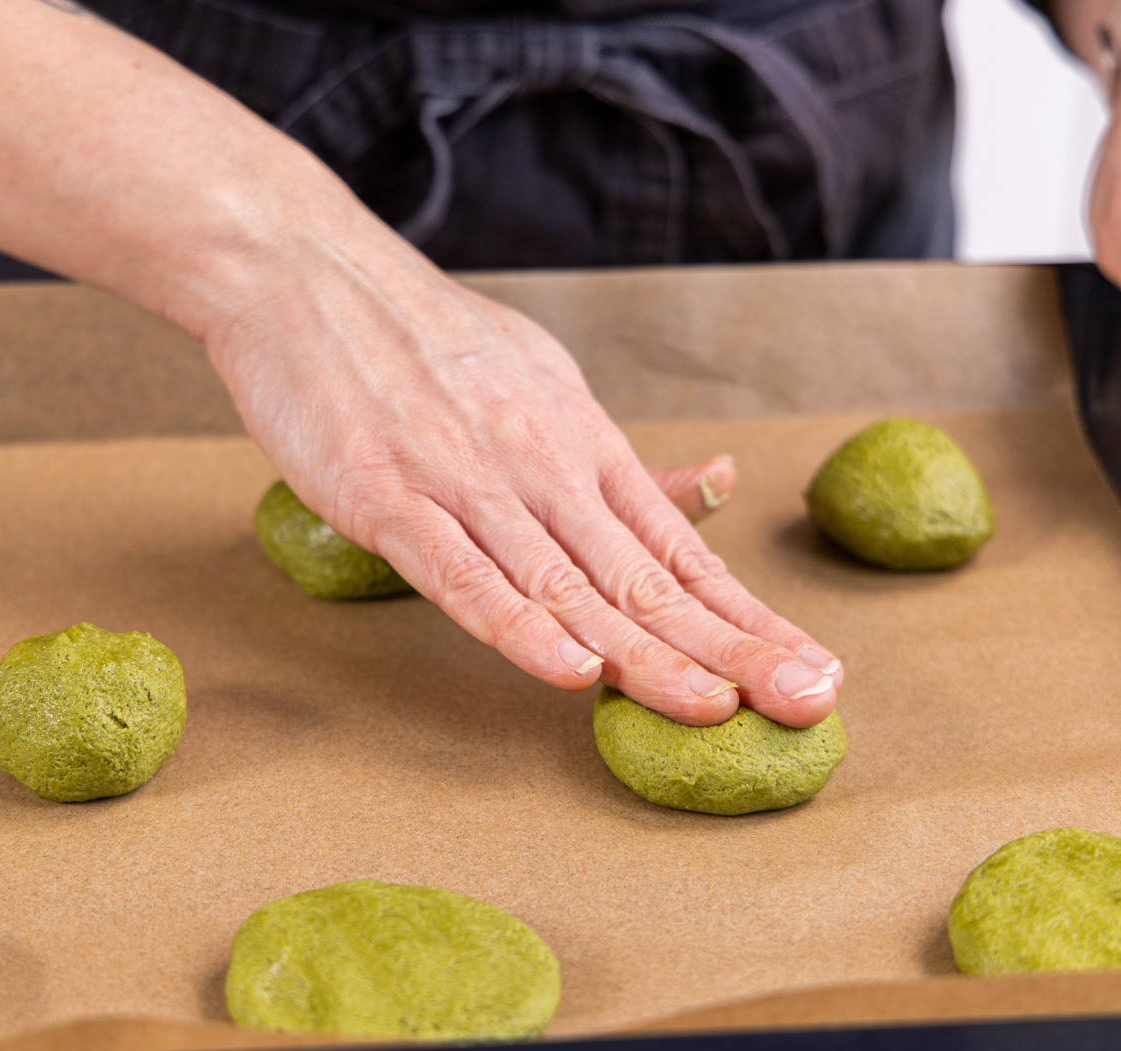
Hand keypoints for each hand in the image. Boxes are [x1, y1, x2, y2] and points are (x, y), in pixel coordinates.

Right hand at [204, 228, 840, 727]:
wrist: (307, 271)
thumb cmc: (426, 341)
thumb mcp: (545, 384)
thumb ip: (619, 460)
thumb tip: (718, 492)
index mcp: (582, 441)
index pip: (679, 549)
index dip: (746, 615)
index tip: (813, 664)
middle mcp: (540, 463)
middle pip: (642, 576)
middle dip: (729, 646)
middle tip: (804, 700)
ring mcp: (464, 480)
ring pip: (565, 585)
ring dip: (642, 654)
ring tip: (713, 708)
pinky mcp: (386, 496)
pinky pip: (459, 573)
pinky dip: (516, 625)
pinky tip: (568, 671)